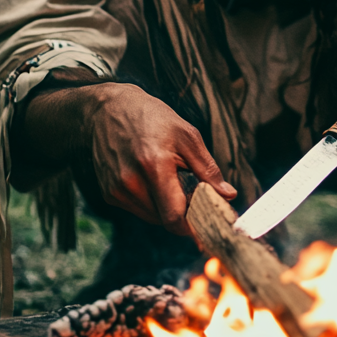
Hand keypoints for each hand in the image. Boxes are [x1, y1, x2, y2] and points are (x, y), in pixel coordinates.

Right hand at [19, 82, 235, 235]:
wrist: (109, 109)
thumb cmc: (152, 118)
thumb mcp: (187, 136)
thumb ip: (208, 169)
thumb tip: (228, 195)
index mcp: (154, 166)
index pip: (174, 217)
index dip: (193, 227)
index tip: (207, 223)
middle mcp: (131, 183)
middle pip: (164, 220)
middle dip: (182, 212)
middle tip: (192, 192)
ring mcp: (116, 190)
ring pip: (152, 217)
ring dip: (165, 207)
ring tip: (168, 179)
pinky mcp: (109, 193)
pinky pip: (138, 209)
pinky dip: (150, 201)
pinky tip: (150, 178)